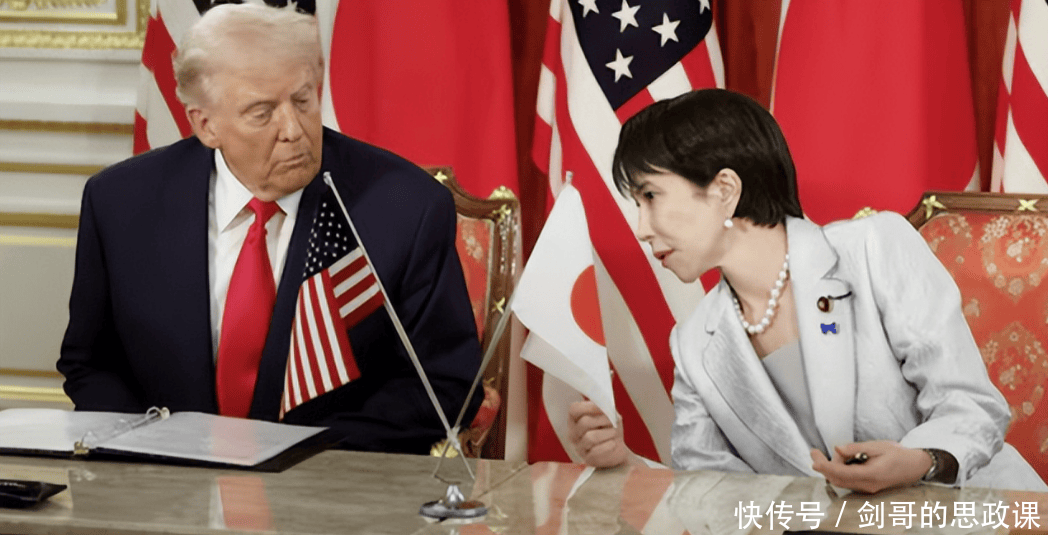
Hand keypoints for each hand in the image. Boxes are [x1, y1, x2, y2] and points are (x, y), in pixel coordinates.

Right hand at [568, 400, 627, 467]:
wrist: (617, 449)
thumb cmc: (611, 429)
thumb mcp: (610, 415)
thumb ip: (606, 408)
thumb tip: (604, 404)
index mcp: (575, 419)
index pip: (574, 409)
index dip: (589, 406)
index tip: (604, 408)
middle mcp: (573, 433)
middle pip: (584, 422)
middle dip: (603, 420)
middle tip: (612, 422)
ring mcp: (579, 447)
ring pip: (590, 437)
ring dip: (607, 433)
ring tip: (614, 433)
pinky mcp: (587, 459)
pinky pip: (596, 451)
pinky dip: (608, 446)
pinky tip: (613, 444)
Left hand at [810, 441, 932, 493]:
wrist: (916, 466)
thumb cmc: (898, 455)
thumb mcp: (877, 446)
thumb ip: (855, 448)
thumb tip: (837, 449)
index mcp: (870, 475)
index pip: (840, 473)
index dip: (824, 466)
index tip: (814, 457)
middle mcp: (867, 485)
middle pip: (837, 479)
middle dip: (823, 466)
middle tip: (815, 452)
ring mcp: (868, 488)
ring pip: (841, 481)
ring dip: (832, 468)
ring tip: (838, 453)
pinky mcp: (868, 487)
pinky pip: (848, 481)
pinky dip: (840, 471)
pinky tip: (843, 461)